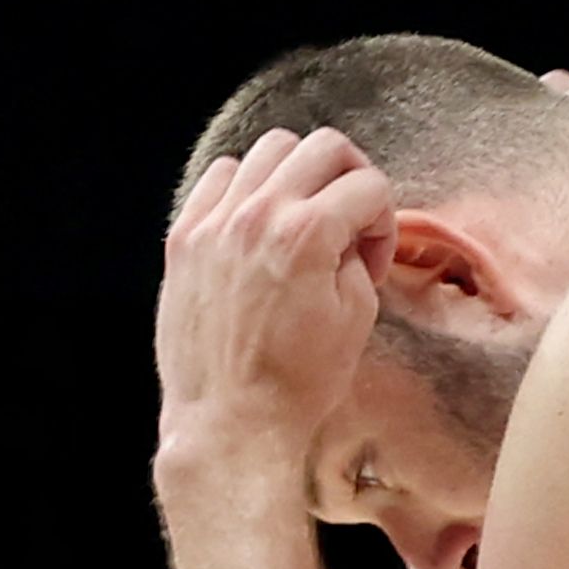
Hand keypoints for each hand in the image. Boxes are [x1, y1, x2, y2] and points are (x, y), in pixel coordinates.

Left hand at [154, 127, 391, 477]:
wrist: (230, 421)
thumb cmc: (298, 380)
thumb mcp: (356, 315)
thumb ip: (357, 255)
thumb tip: (348, 231)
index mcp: (307, 235)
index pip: (369, 185)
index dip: (384, 221)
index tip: (372, 260)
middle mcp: (257, 216)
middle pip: (323, 147)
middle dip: (351, 178)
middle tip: (350, 219)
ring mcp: (214, 224)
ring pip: (269, 150)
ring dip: (299, 174)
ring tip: (302, 217)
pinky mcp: (184, 240)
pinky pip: (219, 178)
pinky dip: (247, 187)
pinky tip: (258, 225)